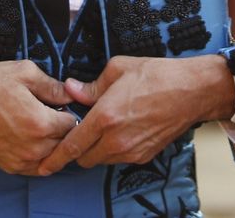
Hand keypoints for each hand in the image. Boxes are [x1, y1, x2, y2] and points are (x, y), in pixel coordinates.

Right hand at [0, 61, 78, 174]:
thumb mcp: (23, 72)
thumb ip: (52, 86)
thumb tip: (71, 94)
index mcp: (41, 123)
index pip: (73, 124)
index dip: (70, 111)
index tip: (61, 105)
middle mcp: (34, 147)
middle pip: (65, 143)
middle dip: (62, 128)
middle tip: (51, 114)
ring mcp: (22, 160)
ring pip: (53, 157)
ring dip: (52, 143)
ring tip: (40, 127)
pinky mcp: (11, 166)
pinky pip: (37, 167)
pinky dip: (40, 156)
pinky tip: (32, 141)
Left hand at [36, 55, 234, 174]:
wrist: (191, 91)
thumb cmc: (156, 75)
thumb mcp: (118, 69)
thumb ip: (90, 86)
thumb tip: (70, 89)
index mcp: (105, 117)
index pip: (72, 145)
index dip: (55, 158)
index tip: (43, 166)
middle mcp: (116, 139)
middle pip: (84, 158)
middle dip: (76, 149)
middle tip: (79, 132)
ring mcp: (131, 150)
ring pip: (101, 160)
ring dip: (95, 149)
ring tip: (103, 128)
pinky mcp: (144, 156)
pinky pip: (119, 159)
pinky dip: (113, 149)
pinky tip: (120, 130)